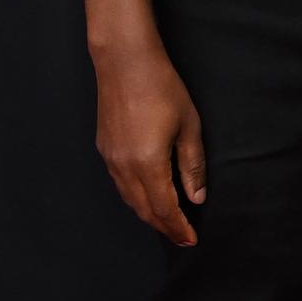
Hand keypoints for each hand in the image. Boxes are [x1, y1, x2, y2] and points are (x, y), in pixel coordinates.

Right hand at [94, 41, 207, 245]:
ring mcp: (110, 158)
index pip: (165, 208)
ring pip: (129, 199)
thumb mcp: (188, 127)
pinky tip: (147, 196)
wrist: (124, 61)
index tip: (191, 239)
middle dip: (164, 227)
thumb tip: (197, 197)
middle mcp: (124, 167)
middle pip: (144, 209)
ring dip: (148, 214)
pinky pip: (120, 184)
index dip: (178, 227)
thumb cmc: (161, 87)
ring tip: (167, 222)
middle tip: (181, 237)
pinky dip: (135, 197)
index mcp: (147, 164)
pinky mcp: (104, 148)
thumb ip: (192, 166)